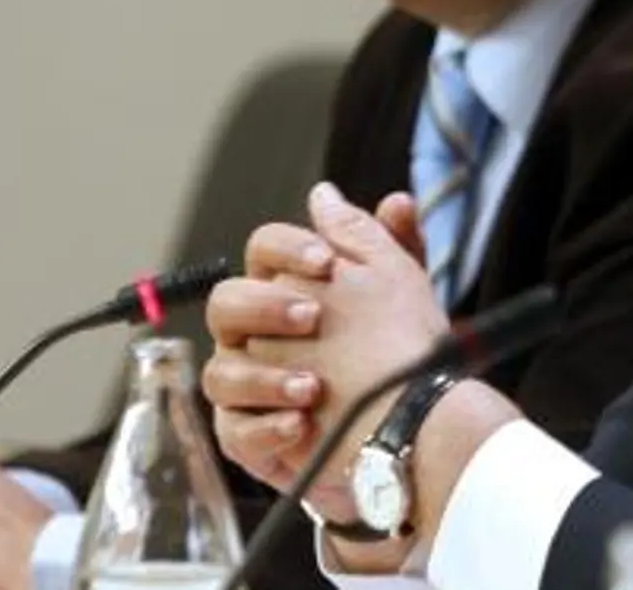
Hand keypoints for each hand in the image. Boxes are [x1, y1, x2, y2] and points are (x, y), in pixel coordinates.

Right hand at [206, 185, 440, 515]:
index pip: (263, 250)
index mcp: (286, 290)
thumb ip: (372, 239)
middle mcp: (255, 337)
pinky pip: (235, 434)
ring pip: (220, 374)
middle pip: (224, 303)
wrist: (412, 426)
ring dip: (265, 378)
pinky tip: (300, 425)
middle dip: (264, 306)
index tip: (326, 259)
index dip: (287, 249)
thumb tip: (327, 192)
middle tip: (312, 316)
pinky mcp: (251, 439)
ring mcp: (248, 389)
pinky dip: (265, 430)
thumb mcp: (397, 289)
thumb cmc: (397, 351)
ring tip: (313, 387)